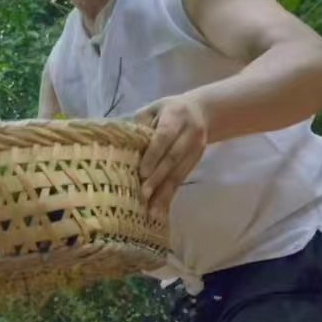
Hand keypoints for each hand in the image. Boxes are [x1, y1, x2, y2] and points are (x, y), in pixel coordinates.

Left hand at [132, 94, 209, 218]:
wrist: (202, 111)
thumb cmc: (168, 110)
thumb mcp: (153, 109)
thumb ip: (140, 124)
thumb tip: (119, 143)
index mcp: (176, 116)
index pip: (164, 136)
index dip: (154, 155)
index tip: (142, 172)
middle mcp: (189, 133)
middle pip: (173, 158)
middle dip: (158, 178)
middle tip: (143, 195)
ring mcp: (195, 150)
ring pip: (179, 173)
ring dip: (164, 193)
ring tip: (152, 211)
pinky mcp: (195, 163)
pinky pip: (181, 181)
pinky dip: (169, 197)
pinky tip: (160, 211)